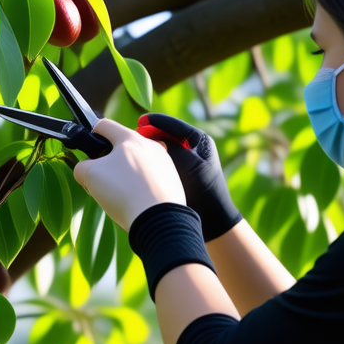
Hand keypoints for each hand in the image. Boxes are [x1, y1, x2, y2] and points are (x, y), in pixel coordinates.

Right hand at [72, 118, 185, 230]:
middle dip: (109, 160)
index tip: (89, 152)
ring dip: (126, 172)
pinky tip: (138, 199)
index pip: (104, 125)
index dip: (91, 135)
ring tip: (123, 193)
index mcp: (130, 138)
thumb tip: (86, 169)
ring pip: (137, 161)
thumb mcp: (90, 176)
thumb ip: (82, 167)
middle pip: (122, 146)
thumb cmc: (123, 192)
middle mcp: (150, 145)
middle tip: (104, 180)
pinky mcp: (173, 178)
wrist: (158, 219)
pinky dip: (142, 184)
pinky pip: (151, 176)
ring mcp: (164, 161)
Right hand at [140, 113, 242, 240]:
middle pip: (163, 135)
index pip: (170, 124)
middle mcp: (192, 148)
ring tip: (131, 153)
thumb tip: (144, 140)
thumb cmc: (202, 189)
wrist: (213, 220)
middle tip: (130, 139)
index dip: (152, 122)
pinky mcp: (178, 176)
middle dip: (146, 136)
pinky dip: (149, 163)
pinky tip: (137, 168)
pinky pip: (160, 164)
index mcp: (198, 139)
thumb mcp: (185, 162)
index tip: (138, 123)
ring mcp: (185, 162)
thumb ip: (166, 147)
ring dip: (146, 150)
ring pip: (160, 150)